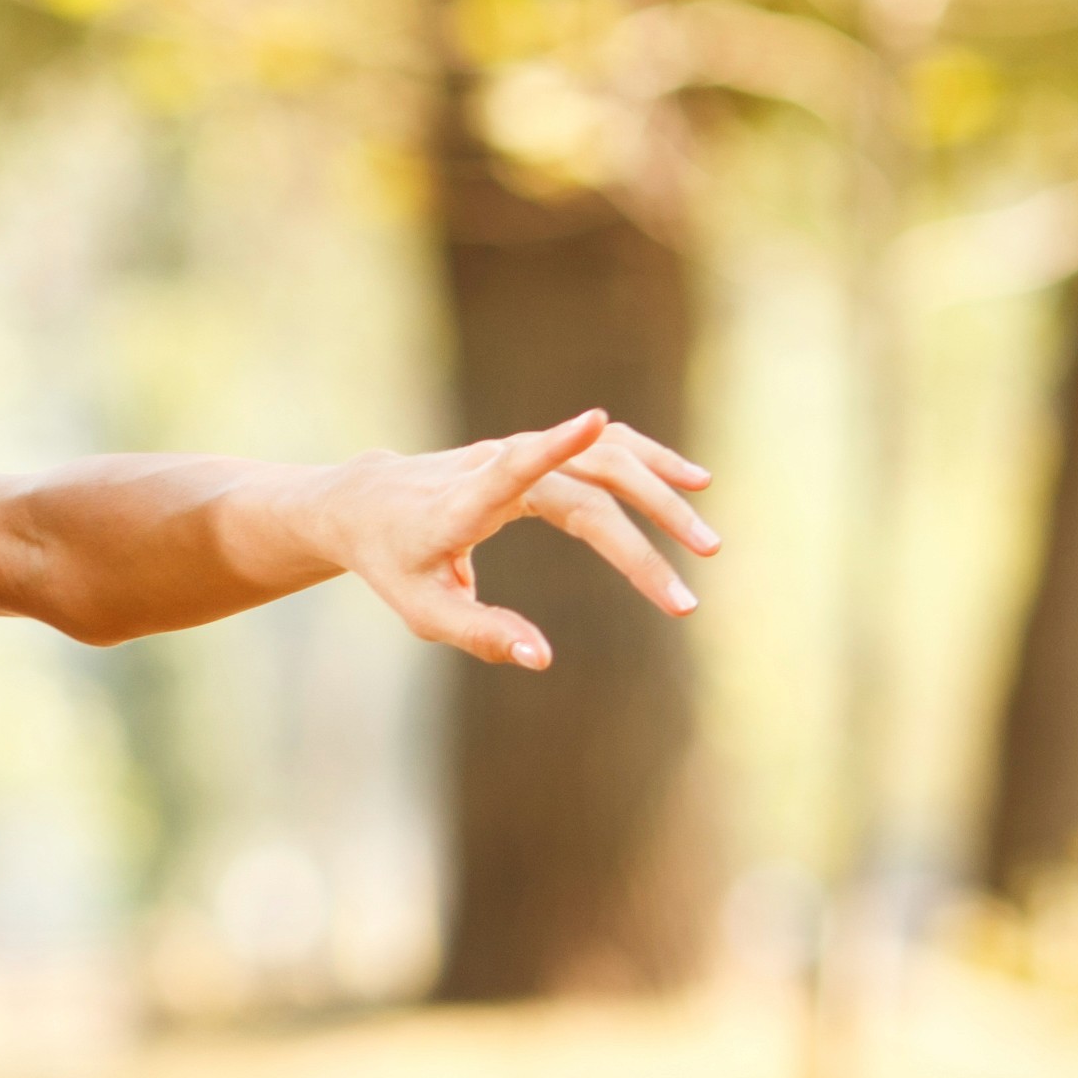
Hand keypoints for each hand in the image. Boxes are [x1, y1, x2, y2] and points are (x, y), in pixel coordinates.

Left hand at [319, 413, 715, 669]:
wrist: (370, 502)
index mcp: (462, 504)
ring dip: (662, 496)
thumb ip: (480, 633)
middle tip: (684, 598)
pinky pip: (607, 449)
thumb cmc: (394, 562)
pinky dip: (651, 461)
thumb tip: (543, 658)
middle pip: (589, 486)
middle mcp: (497, 465)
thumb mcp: (423, 611)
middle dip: (644, 540)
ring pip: (609, 457)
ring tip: (707, 542)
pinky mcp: (538, 449)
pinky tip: (693, 482)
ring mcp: (522, 449)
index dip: (550, 446)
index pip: (510, 470)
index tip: (592, 419)